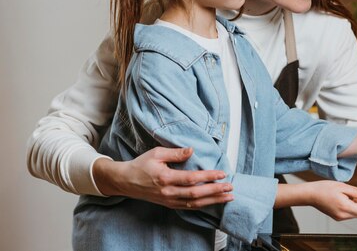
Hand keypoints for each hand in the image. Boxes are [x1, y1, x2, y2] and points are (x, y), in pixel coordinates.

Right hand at [93, 147, 233, 208]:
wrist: (125, 181)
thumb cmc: (141, 165)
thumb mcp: (156, 153)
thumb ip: (175, 152)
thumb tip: (192, 150)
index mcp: (165, 178)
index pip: (191, 179)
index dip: (208, 177)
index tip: (222, 174)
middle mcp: (168, 192)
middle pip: (196, 194)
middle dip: (215, 191)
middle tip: (230, 187)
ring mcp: (169, 200)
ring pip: (194, 203)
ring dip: (213, 200)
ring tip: (228, 197)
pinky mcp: (169, 204)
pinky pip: (189, 207)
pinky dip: (203, 205)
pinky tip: (214, 202)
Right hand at [308, 181, 356, 220]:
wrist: (310, 194)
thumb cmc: (324, 188)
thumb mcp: (342, 186)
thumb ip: (356, 192)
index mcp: (345, 207)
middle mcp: (342, 215)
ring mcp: (339, 217)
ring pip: (355, 213)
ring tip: (354, 194)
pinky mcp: (336, 216)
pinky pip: (349, 213)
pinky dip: (353, 206)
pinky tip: (349, 198)